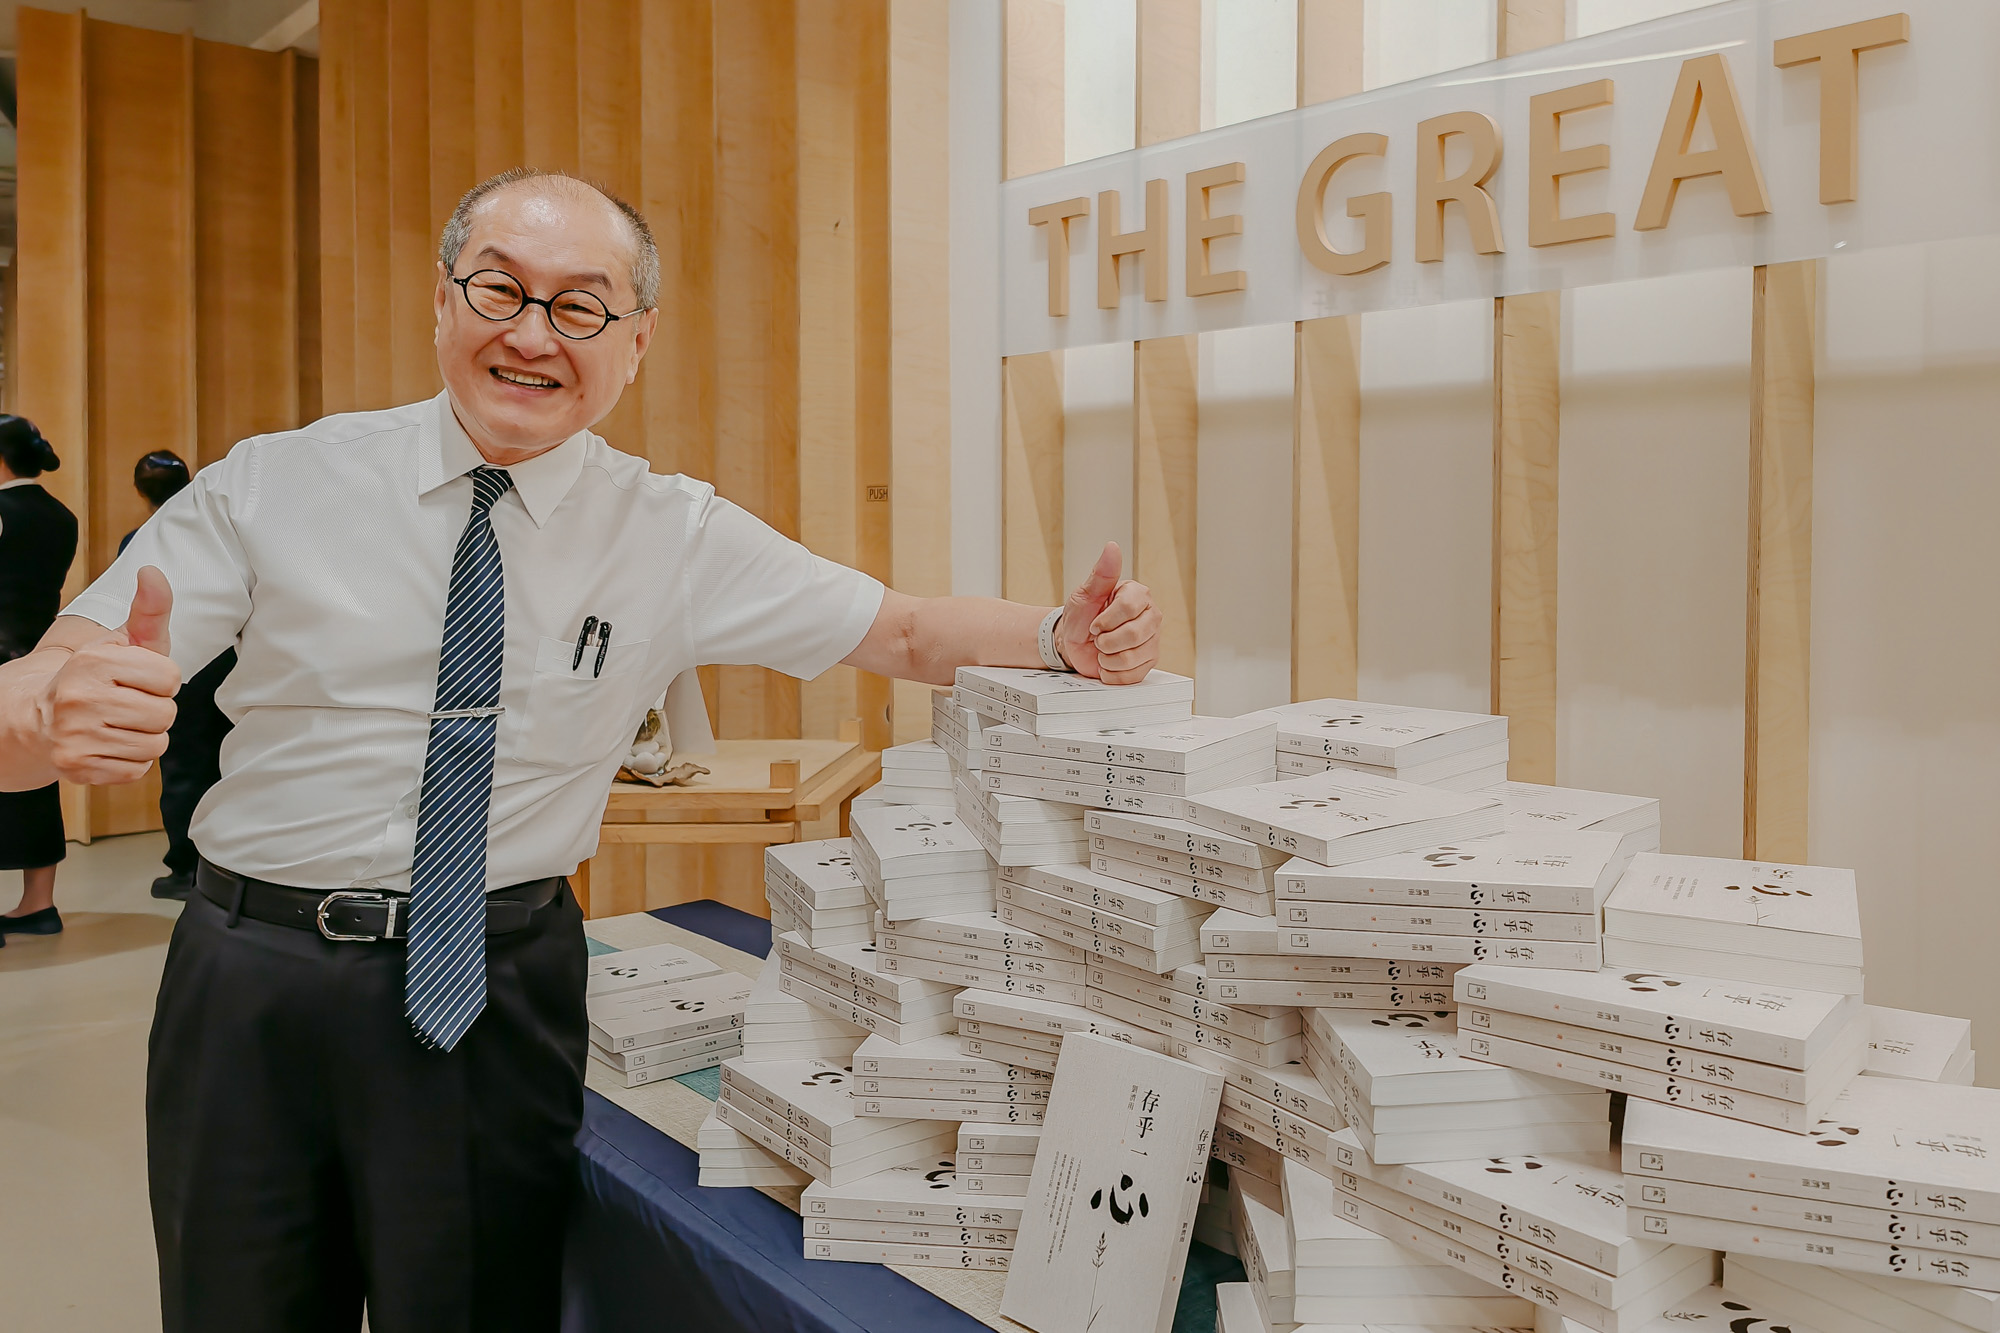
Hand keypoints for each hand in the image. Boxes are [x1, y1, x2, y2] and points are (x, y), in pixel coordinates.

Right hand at [39, 566, 180, 783]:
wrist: (38, 717)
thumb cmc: (97, 677)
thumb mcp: (124, 641)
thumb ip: (149, 610)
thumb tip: (153, 573)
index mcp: (94, 661)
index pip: (170, 678)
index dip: (161, 680)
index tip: (137, 679)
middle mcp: (80, 697)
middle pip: (165, 714)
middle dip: (154, 710)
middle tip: (126, 704)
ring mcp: (76, 735)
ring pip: (155, 745)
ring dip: (145, 737)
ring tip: (118, 724)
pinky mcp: (77, 767)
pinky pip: (137, 770)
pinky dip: (130, 760)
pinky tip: (109, 744)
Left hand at [1059, 542, 1161, 684]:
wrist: (1074, 643)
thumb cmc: (1081, 616)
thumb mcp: (1085, 593)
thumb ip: (1102, 573)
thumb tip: (1112, 548)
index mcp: (1137, 595)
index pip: (1130, 607)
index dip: (1107, 620)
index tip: (1094, 624)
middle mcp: (1150, 616)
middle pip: (1135, 634)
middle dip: (1106, 641)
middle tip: (1097, 638)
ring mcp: (1152, 640)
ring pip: (1133, 656)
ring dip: (1107, 658)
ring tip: (1102, 650)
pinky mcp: (1148, 662)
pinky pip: (1132, 674)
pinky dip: (1112, 672)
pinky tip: (1107, 663)